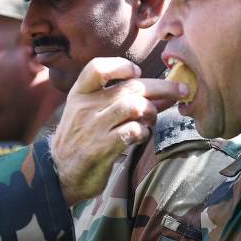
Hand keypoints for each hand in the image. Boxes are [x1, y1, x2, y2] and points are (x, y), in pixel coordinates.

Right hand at [52, 57, 187, 205]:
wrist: (60, 174)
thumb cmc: (80, 140)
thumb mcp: (86, 113)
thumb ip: (116, 100)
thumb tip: (160, 92)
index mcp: (80, 94)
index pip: (97, 68)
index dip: (121, 66)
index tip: (137, 73)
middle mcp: (86, 107)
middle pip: (130, 86)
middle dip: (162, 87)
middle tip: (181, 91)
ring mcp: (94, 127)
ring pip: (134, 106)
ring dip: (151, 111)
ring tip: (151, 119)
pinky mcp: (102, 148)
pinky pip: (132, 131)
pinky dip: (144, 132)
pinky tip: (141, 136)